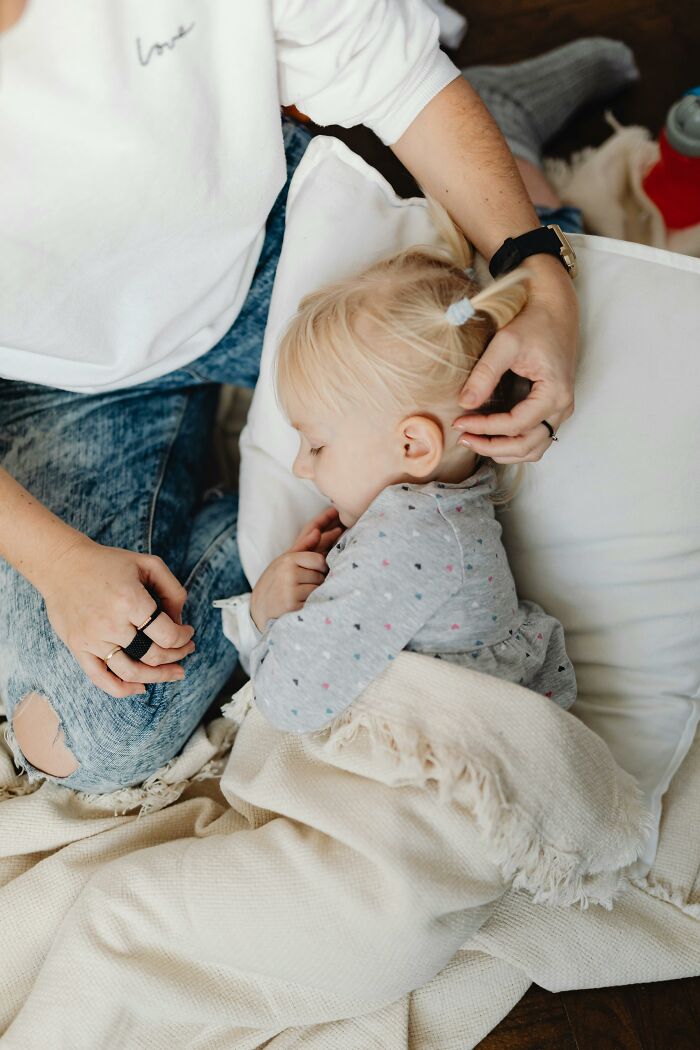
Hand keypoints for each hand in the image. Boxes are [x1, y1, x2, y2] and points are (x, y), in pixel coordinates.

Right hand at [41, 535, 194, 697]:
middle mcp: (111, 623)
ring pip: (132, 672)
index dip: (184, 638)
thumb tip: (179, 619)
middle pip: (153, 655)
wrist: (62, 564)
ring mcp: (93, 639)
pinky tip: (140, 687)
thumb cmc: (106, 563)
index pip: (168, 634)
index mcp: (130, 600)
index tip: (188, 632)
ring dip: (158, 676)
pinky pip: (100, 678)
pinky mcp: (78, 647)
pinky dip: (122, 689)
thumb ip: (172, 589)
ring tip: (174, 673)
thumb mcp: (147, 564)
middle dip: (177, 656)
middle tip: (186, 651)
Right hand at [250, 506, 341, 630]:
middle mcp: (288, 573)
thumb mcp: (285, 561)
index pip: (319, 560)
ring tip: (299, 596)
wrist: (258, 610)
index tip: (312, 573)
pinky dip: (310, 605)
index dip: (320, 568)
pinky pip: (314, 602)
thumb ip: (304, 546)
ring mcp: (290, 591)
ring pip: (319, 590)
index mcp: (288, 560)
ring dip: (314, 594)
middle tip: (301, 588)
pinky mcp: (292, 606)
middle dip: (316, 582)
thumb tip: (318, 532)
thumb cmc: (275, 582)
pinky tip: (299, 605)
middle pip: (321, 576)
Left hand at [453, 256, 578, 461]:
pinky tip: (490, 436)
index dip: (485, 428)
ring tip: (474, 441)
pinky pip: (536, 438)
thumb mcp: (505, 343)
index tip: (459, 422)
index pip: (515, 425)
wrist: (556, 308)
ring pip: (533, 449)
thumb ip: (485, 374)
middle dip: (491, 446)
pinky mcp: (554, 408)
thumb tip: (464, 403)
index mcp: (555, 393)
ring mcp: (560, 410)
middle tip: (463, 438)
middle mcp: (563, 406)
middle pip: (526, 445)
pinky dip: (514, 444)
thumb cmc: (534, 322)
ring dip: (503, 450)